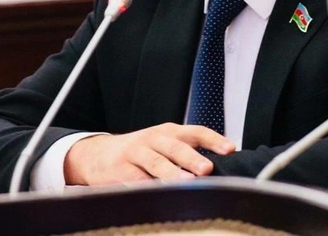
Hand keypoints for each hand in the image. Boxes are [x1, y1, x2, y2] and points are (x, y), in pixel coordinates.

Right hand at [64, 123, 234, 185]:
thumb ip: (187, 152)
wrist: (97, 155)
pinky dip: (149, 187)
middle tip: (207, 168)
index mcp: (169, 132)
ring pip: (156, 162)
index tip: (230, 149)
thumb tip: (220, 170)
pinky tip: (159, 195)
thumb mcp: (163, 144)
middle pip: (176, 146)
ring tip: (186, 183)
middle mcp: (154, 139)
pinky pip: (137, 180)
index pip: (195, 132)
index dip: (213, 139)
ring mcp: (137, 153)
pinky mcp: (121, 170)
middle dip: (192, 157)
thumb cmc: (140, 151)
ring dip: (172, 173)